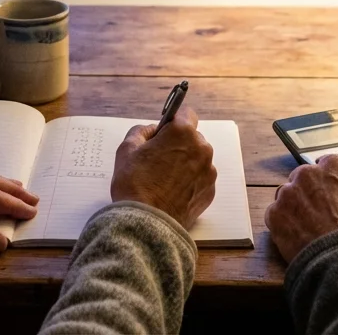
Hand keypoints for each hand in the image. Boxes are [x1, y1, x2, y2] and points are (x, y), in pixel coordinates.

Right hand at [111, 105, 216, 228]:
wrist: (146, 224)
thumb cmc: (134, 185)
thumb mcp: (127, 149)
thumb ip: (141, 131)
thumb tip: (152, 130)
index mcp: (182, 132)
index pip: (185, 113)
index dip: (172, 121)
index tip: (165, 129)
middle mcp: (201, 148)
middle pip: (191, 138)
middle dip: (177, 144)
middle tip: (157, 159)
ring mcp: (208, 171)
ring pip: (196, 159)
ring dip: (184, 163)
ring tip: (163, 179)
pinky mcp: (210, 191)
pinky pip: (199, 178)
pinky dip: (189, 182)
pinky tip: (171, 192)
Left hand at [264, 155, 337, 263]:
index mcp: (335, 167)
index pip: (327, 165)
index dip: (329, 182)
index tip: (330, 193)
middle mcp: (308, 173)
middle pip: (303, 179)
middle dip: (309, 193)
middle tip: (318, 215)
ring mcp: (288, 193)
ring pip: (287, 196)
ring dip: (294, 208)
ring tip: (307, 229)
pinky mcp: (275, 214)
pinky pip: (276, 216)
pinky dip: (284, 226)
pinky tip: (297, 238)